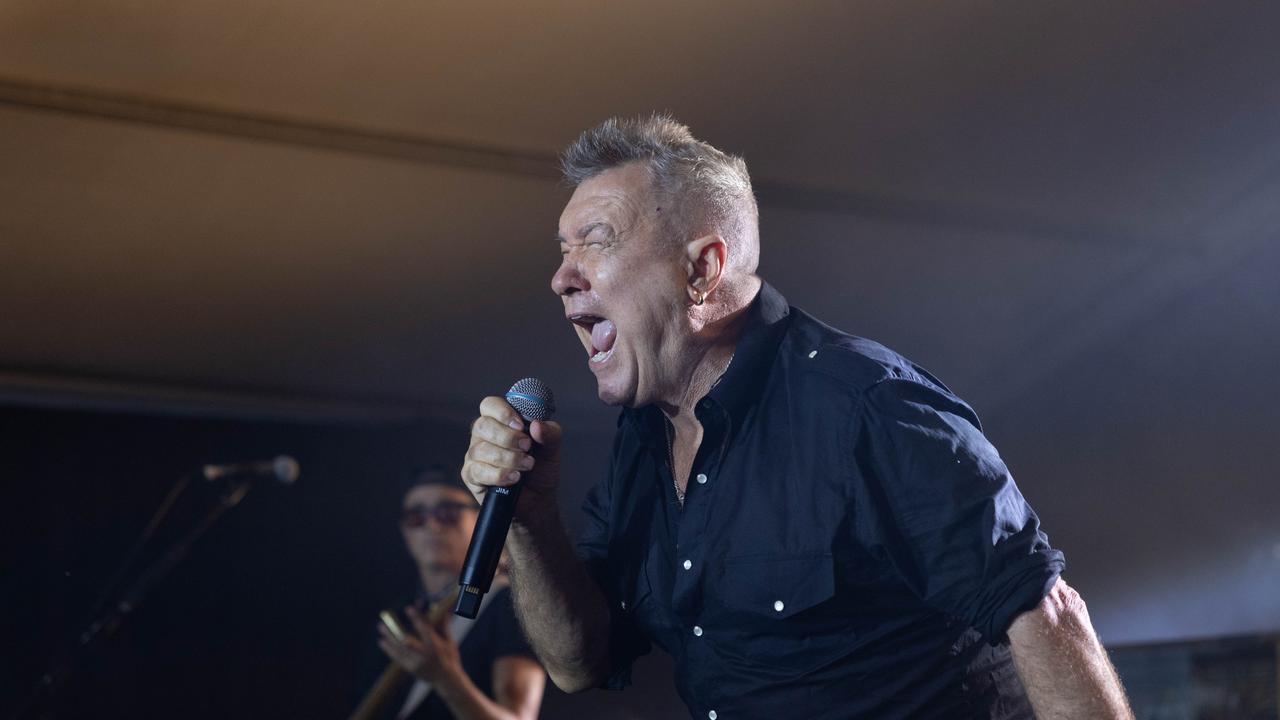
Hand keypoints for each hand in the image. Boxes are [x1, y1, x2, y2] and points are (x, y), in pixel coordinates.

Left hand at [377, 606, 461, 683]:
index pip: (424, 630)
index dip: (416, 618)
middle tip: (385, 621)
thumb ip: (444, 627)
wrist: (446, 680)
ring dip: (389, 638)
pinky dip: (389, 650)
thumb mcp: (450, 642)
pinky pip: (398, 658)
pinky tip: (382, 642)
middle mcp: (424, 655)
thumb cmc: (450, 658)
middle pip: (406, 641)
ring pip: (399, 650)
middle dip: (394, 631)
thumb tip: (444, 610)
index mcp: (436, 646)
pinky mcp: (411, 669)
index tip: (408, 608)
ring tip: (381, 627)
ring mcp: (416, 663)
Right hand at [461, 396, 562, 520]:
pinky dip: (498, 474)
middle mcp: (484, 435)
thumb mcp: (552, 448)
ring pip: (481, 450)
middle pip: (482, 425)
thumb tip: (537, 425)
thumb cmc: (541, 467)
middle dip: (507, 438)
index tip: (521, 426)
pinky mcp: (471, 475)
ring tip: (527, 465)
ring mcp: (475, 454)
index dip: (503, 412)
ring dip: (508, 458)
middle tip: (527, 448)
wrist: (538, 498)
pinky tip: (514, 478)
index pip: (490, 405)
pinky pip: (477, 471)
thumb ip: (550, 433)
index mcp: (500, 420)